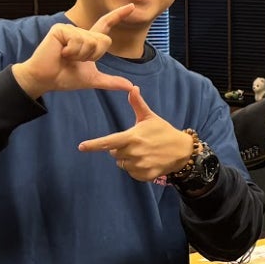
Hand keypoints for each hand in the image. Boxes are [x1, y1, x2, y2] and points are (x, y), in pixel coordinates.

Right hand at [11, 4, 136, 98]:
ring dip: (80, 55)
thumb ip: (111, 81)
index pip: (106, 25)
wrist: (45, 80)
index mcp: (88, 41)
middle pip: (103, 41)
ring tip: (66, 57)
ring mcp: (70, 29)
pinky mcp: (60, 29)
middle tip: (75, 60)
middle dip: (93, 56)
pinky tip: (61, 53)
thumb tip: (130, 86)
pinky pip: (78, 40)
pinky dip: (72, 52)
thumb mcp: (92, 79)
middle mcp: (80, 32)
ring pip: (91, 41)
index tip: (132, 6)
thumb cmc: (64, 78)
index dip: (119, 15)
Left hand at [77, 87, 195, 181]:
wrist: (183, 150)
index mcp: (133, 136)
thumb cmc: (164, 131)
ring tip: (143, 153)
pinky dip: (136, 169)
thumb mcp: (150, 117)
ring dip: (128, 160)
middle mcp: (135, 152)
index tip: (81, 147)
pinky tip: (147, 162)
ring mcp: (140, 165)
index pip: (109, 142)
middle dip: (120, 149)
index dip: (94, 144)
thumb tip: (132, 88)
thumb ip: (137, 105)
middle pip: (114, 154)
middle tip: (136, 143)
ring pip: (122, 164)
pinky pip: (132, 173)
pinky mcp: (146, 175)